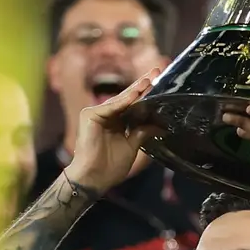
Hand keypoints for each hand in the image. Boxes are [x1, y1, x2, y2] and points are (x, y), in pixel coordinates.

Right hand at [62, 75, 157, 193]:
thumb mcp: (133, 146)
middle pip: (127, 97)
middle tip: (157, 70)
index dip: (145, 93)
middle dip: (142, 85)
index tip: (159, 82)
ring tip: (150, 79)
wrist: (94, 178)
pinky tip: (136, 94)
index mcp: (116, 122)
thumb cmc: (110, 167)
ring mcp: (97, 113)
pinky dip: (124, 101)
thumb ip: (143, 132)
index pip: (133, 104)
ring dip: (136, 89)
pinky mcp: (89, 115)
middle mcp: (106, 114)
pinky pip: (111, 107)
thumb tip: (161, 125)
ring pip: (120, 100)